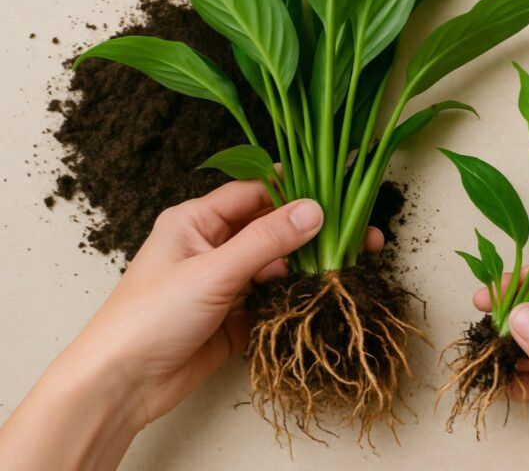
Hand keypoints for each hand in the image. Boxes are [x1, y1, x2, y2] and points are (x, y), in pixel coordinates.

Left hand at [0, 180, 382, 469]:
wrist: (123, 384)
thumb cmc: (152, 315)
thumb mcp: (213, 270)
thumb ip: (266, 240)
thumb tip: (315, 210)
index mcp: (196, 222)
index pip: (254, 193)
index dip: (295, 192)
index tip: (336, 195)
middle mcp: (213, 246)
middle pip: (271, 229)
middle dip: (311, 232)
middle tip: (358, 234)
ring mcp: (225, 282)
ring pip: (276, 264)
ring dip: (307, 266)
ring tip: (348, 265)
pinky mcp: (235, 315)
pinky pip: (273, 297)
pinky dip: (296, 295)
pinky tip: (323, 294)